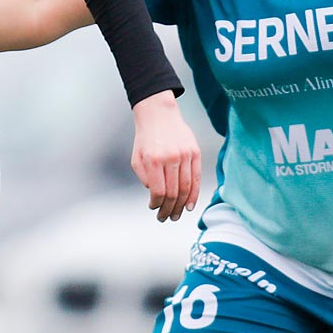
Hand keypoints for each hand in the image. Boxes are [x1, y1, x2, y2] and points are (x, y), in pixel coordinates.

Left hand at [130, 91, 200, 222]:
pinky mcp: (195, 153)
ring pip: (186, 188)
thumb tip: (155, 195)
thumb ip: (143, 178)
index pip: (158, 191)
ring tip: (177, 215)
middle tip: (165, 218)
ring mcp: (185, 155)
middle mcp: (171, 158)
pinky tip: (190, 205)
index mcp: (153, 160)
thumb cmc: (145, 138)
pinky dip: (194, 194)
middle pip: (174, 193)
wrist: (159, 115)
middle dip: (169, 209)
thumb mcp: (136, 158)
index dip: (157, 204)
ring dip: (182, 206)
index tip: (154, 209)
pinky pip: (196, 178)